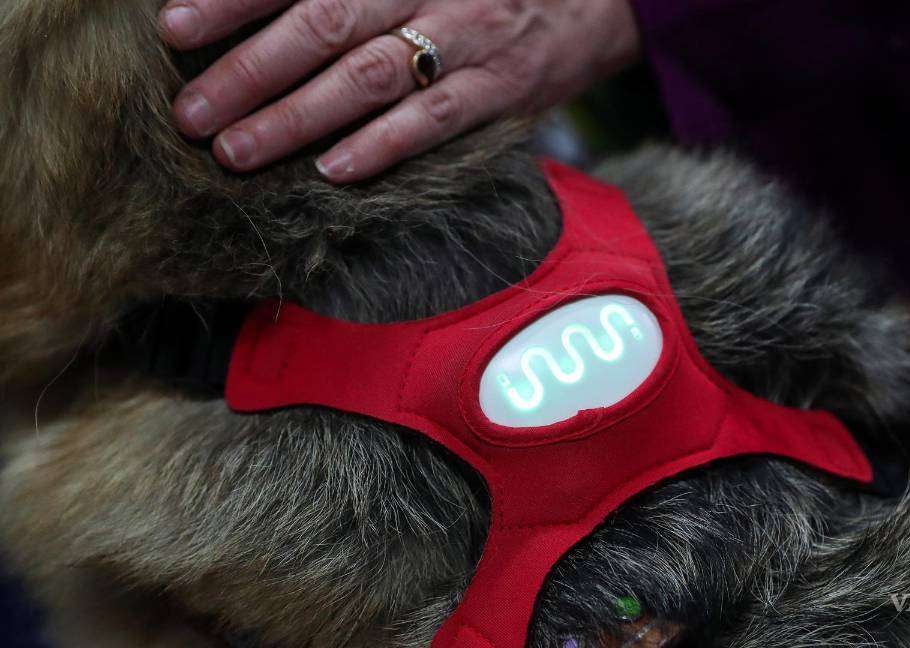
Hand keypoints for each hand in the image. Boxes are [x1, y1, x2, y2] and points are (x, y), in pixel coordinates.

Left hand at [159, 0, 640, 182]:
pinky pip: (433, 121)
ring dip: (296, 117)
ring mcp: (467, 37)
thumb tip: (273, 16)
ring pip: (369, 77)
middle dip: (249, 69)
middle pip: (324, 22)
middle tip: (190, 112)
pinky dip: (380, 146)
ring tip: (236, 151)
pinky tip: (330, 172)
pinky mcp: (501, 89)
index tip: (175, 28)